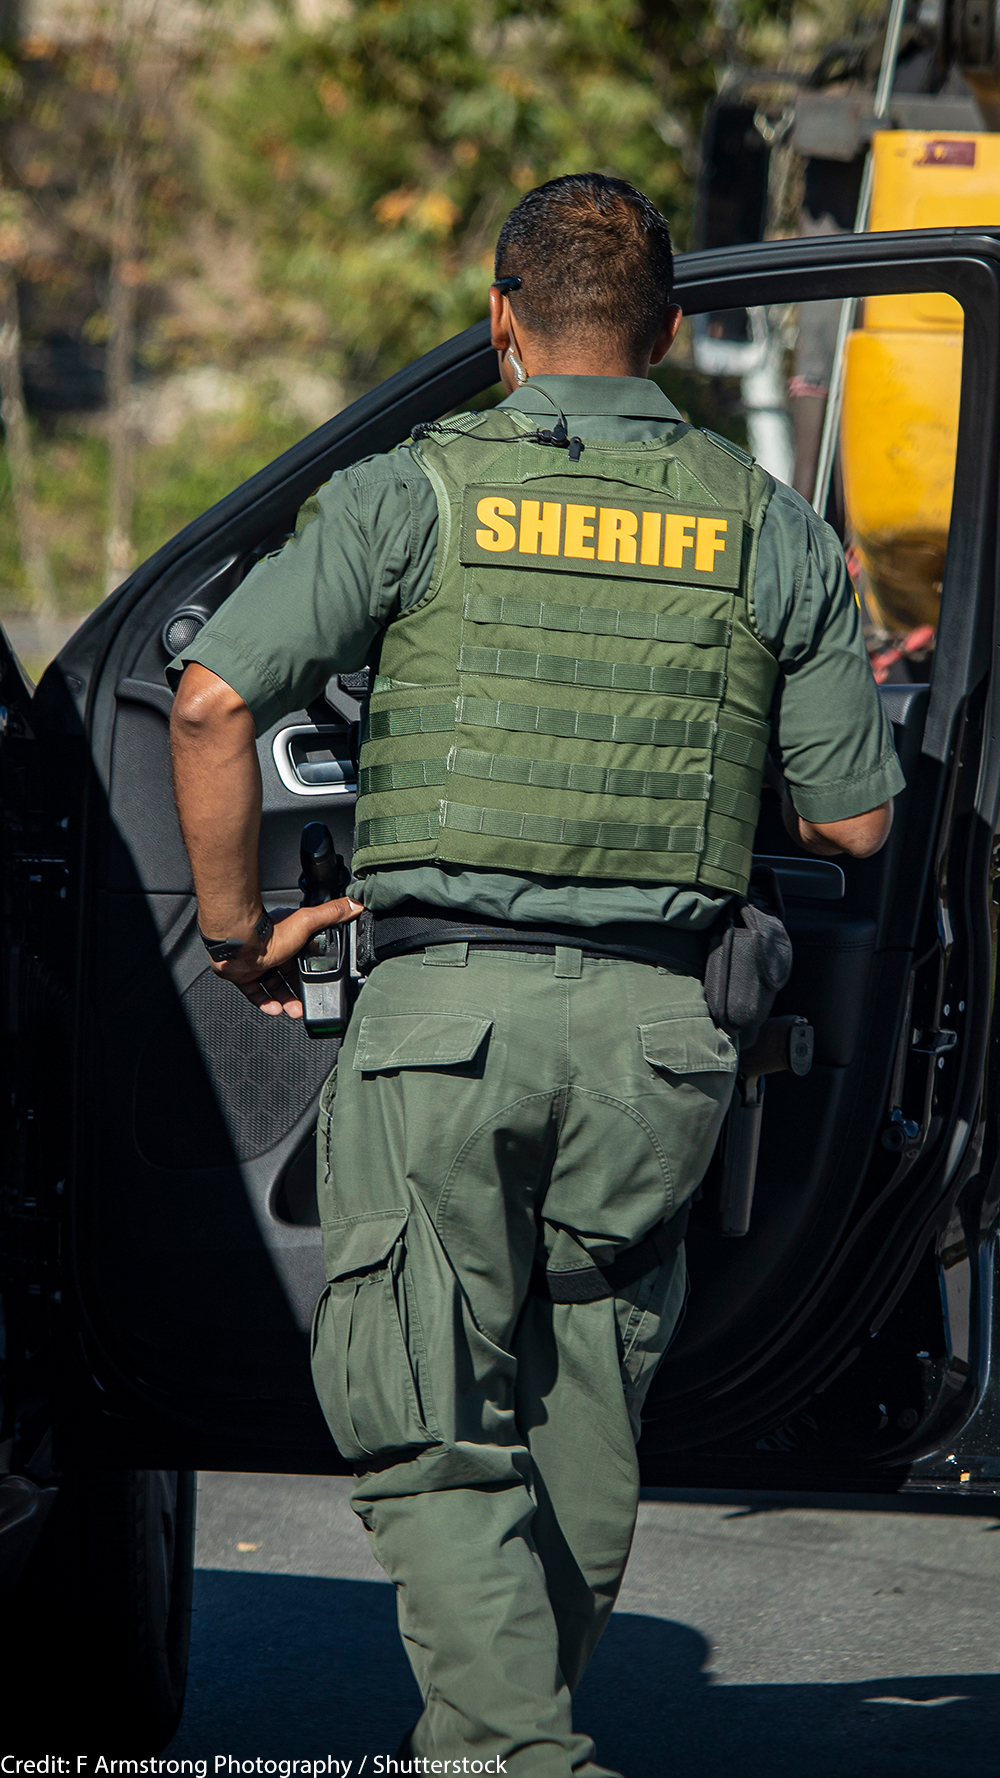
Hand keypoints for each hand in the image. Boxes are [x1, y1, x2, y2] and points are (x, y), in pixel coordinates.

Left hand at [210, 897, 363, 1018]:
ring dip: (285, 1000)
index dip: (312, 971)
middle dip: (299, 991)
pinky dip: (265, 1002)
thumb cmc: (269, 934)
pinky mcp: (243, 975)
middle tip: (307, 1004)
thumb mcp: (307, 922)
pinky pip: (256, 993)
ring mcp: (257, 963)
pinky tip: (275, 1008)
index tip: (320, 984)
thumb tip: (354, 905)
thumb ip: (330, 914)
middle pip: (290, 975)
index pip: (304, 956)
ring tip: (294, 1011)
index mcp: (288, 936)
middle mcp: (272, 949)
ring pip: (274, 986)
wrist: (237, 946)